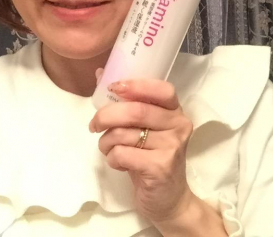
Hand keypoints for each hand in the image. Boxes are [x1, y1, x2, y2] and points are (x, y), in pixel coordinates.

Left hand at [88, 78, 195, 224]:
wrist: (170, 199)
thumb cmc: (152, 157)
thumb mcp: (144, 128)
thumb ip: (127, 102)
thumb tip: (100, 74)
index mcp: (175, 111)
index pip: (162, 89)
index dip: (136, 85)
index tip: (113, 88)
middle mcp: (178, 125)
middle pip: (136, 111)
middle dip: (107, 115)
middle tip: (94, 124)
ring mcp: (172, 146)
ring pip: (124, 133)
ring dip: (106, 141)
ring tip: (108, 148)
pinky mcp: (160, 167)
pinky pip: (122, 154)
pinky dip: (112, 157)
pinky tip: (119, 162)